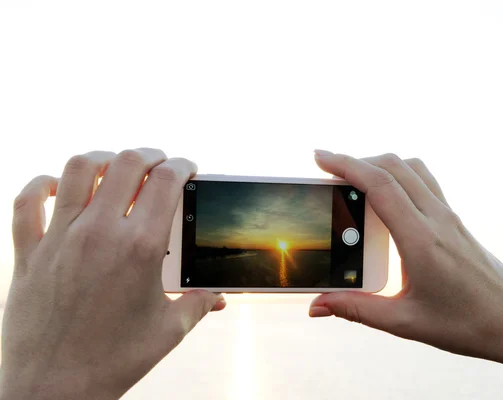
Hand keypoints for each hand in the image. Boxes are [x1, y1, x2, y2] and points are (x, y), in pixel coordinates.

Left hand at [1, 149, 225, 399]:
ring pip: (76, 169)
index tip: (188, 169)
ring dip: (101, 158)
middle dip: (150, 155)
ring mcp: (59, 239)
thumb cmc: (114, 361)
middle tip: (159, 163)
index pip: (167, 181)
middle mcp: (99, 233)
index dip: (183, 165)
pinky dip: (41, 185)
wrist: (53, 389)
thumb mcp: (168, 330)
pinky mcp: (29, 252)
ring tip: (114, 165)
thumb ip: (199, 304)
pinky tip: (57, 187)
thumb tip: (219, 296)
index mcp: (139, 248)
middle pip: (126, 163)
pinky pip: (27, 202)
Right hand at [308, 151, 502, 363]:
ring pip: (412, 168)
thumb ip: (356, 310)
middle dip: (356, 160)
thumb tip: (317, 306)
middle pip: (394, 166)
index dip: (346, 165)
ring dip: (380, 165)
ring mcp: (449, 216)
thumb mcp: (404, 322)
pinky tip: (385, 199)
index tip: (320, 158)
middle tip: (327, 169)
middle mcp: (437, 220)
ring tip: (353, 180)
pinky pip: (424, 182)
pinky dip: (398, 176)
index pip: (380, 186)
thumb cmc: (465, 325)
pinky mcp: (454, 220)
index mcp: (422, 241)